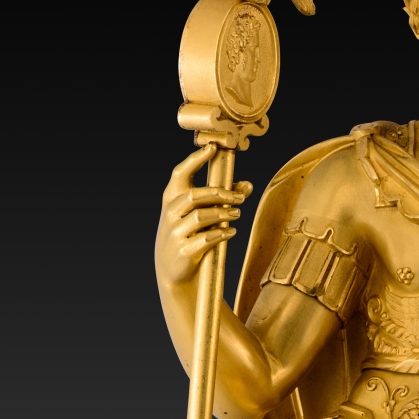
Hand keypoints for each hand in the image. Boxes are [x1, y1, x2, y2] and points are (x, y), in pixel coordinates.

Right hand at [156, 148, 251, 286]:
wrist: (173, 270)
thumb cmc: (189, 234)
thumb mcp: (198, 214)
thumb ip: (221, 198)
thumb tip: (247, 185)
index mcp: (172, 198)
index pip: (180, 173)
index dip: (195, 159)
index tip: (212, 148)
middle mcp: (170, 213)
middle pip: (195, 195)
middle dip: (220, 194)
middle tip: (239, 198)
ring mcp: (175, 233)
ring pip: (201, 217)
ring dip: (222, 214)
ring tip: (237, 213)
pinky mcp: (184, 252)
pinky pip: (205, 239)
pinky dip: (221, 234)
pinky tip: (231, 232)